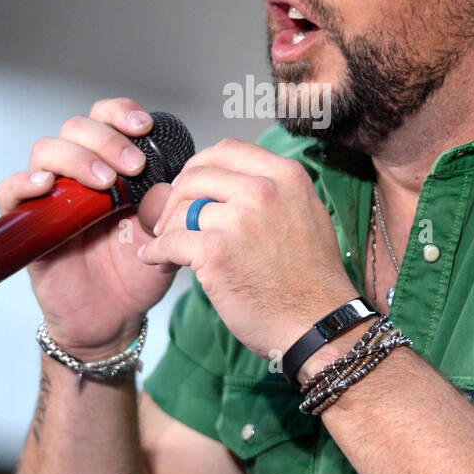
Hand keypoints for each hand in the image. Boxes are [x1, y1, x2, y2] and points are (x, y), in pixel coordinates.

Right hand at [0, 98, 176, 359]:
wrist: (115, 316)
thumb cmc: (137, 271)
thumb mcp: (166, 234)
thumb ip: (168, 204)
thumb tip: (169, 180)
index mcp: (112, 166)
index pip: (107, 119)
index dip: (122, 113)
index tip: (145, 128)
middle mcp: (79, 175)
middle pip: (76, 128)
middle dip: (107, 140)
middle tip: (134, 166)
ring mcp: (52, 197)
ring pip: (45, 151)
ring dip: (77, 158)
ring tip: (105, 182)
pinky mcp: (28, 226)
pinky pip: (8, 193)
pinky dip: (22, 182)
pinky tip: (46, 187)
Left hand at [136, 138, 359, 361]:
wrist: (319, 323)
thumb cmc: (312, 277)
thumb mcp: (306, 213)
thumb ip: (273, 190)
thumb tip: (231, 183)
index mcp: (285, 175)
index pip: (226, 150)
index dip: (200, 166)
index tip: (191, 185)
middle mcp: (262, 190)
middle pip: (197, 176)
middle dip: (176, 196)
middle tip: (170, 218)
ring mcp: (238, 220)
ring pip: (180, 209)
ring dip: (167, 228)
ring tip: (166, 244)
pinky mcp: (215, 253)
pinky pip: (169, 241)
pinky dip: (155, 251)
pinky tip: (154, 258)